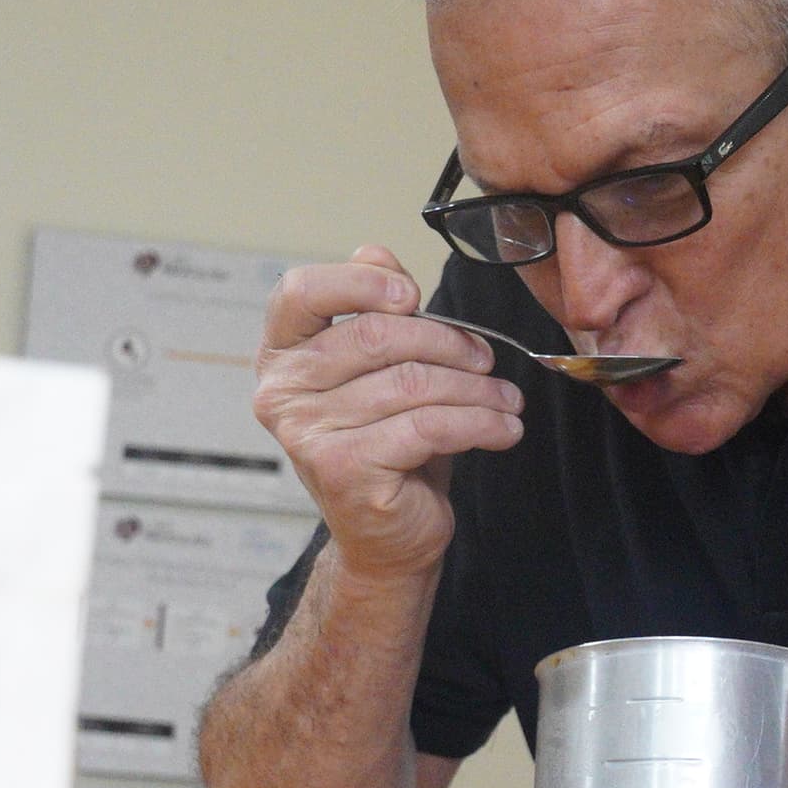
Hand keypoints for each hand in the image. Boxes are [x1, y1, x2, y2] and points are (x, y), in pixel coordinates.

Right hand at [247, 248, 527, 579]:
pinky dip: (480, 423)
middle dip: (449, 342)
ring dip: (476, 388)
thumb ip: (373, 306)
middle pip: (377, 334)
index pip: (301, 291)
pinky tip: (503, 428)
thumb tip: (374, 251)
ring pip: (413, 383)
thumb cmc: (385, 443)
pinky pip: (429, 426)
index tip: (414, 295)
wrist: (385, 536)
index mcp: (281, 354)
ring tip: (506, 399)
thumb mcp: (379, 369)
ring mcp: (308, 433)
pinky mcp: (345, 470)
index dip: (361, 282)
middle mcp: (281, 391)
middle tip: (486, 358)